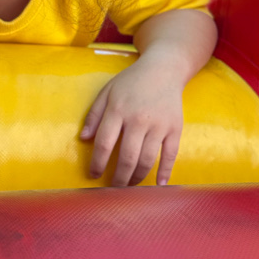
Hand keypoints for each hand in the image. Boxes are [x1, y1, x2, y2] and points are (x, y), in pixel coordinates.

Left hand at [80, 60, 183, 186]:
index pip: (104, 143)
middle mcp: (138, 119)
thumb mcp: (107, 92)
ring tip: (130, 186)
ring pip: (147, 160)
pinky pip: (170, 155)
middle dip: (118, 178)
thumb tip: (84, 139)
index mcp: (118, 110)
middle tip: (112, 189)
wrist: (163, 69)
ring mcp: (158, 125)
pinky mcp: (175, 128)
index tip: (93, 175)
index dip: (97, 163)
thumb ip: (94, 115)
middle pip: (126, 157)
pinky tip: (158, 185)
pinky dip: (165, 172)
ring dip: (137, 178)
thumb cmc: (131, 82)